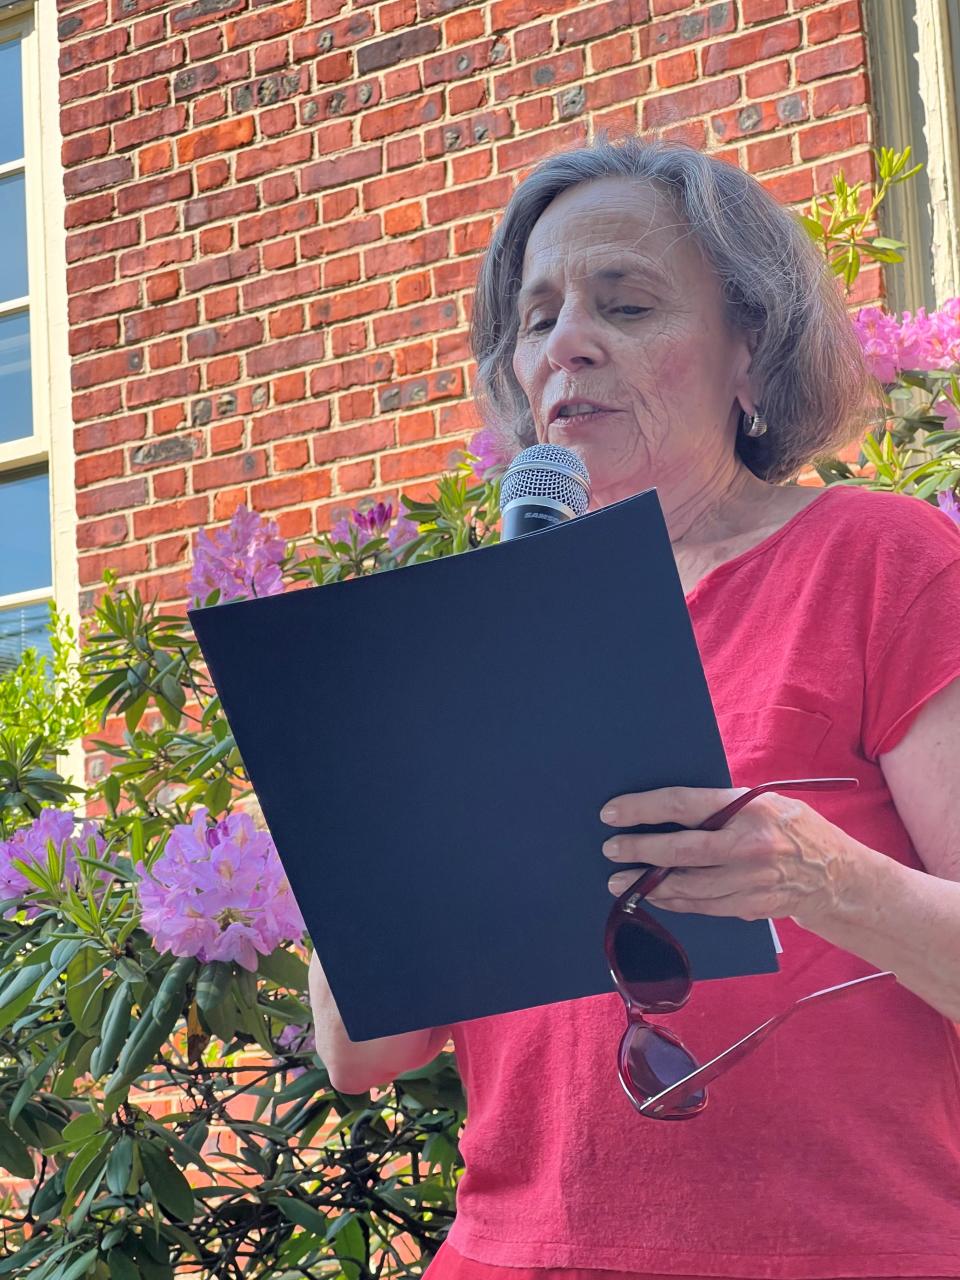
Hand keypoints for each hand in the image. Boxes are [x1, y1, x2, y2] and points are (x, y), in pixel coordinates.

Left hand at [601, 785, 862, 924]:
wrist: (838, 877)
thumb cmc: (795, 829)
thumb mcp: (766, 802)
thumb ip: (723, 805)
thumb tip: (669, 807)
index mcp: (749, 809)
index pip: (683, 805)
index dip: (643, 809)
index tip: (613, 813)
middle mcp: (748, 846)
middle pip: (680, 850)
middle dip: (638, 850)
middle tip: (611, 849)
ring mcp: (749, 881)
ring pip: (686, 885)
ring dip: (647, 884)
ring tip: (619, 881)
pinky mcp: (748, 907)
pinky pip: (700, 906)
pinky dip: (673, 900)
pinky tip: (652, 895)